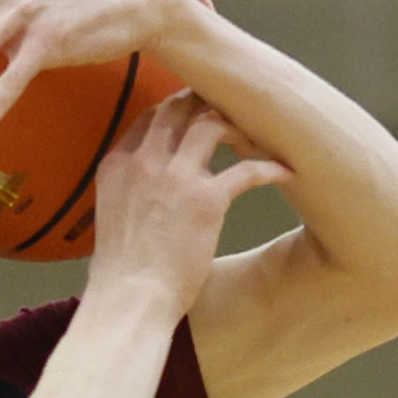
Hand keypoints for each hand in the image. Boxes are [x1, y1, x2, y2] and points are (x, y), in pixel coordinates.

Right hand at [80, 92, 287, 308]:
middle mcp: (145, 161)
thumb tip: (152, 191)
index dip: (175, 110)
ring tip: (253, 136)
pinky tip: (285, 172)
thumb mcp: (112, 215)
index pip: (149, 118)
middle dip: (205, 100)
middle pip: (178, 109)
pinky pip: (246, 170)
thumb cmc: (122, 271)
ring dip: (235, 126)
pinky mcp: (207, 200)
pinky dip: (269, 167)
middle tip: (229, 104)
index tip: (194, 112)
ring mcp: (176, 177)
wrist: (131, 297)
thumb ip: (131, 190)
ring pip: (211, 125)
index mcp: (118, 165)